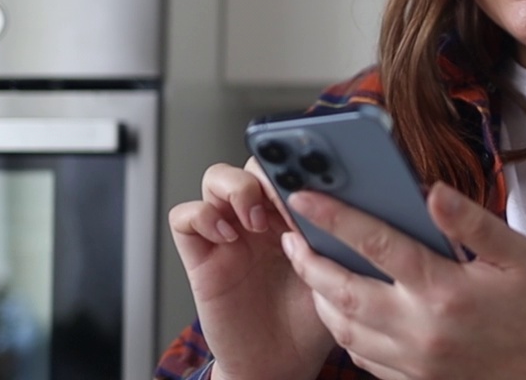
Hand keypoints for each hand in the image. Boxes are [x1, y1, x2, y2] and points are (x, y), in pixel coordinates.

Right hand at [169, 160, 334, 379]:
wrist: (280, 365)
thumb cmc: (309, 322)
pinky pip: (184, 217)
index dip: (297, 166)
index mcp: (294, 216)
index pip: (288, 168)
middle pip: (251, 165)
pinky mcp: (201, 257)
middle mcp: (259, 220)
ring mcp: (227, 235)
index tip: (314, 180)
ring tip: (256, 220)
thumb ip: (332, 239)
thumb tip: (342, 205)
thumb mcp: (335, 274)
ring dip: (236, 189)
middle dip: (268, 173)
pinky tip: (228, 237)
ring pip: (215, 178)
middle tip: (287, 199)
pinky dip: (202, 216)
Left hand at [281, 182, 525, 379]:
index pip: (375, 245)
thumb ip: (471, 222)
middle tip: (290, 236)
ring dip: (319, 298)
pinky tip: (343, 310)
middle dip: (309, 262)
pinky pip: (363, 358)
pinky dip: (343, 332)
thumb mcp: (518, 255)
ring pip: (344, 329)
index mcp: (445, 290)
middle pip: (343, 292)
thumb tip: (430, 191)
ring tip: (309, 269)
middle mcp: (422, 329)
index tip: (304, 196)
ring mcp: (415, 362)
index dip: (334, 217)